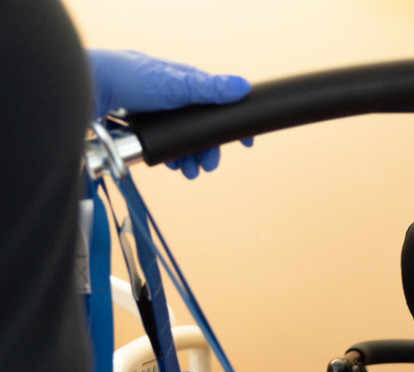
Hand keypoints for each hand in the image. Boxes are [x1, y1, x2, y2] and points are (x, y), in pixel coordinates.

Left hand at [87, 50, 251, 177]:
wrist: (88, 90)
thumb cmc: (128, 77)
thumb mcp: (175, 83)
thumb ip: (208, 88)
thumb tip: (241, 87)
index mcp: (181, 84)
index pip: (215, 106)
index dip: (231, 124)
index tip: (246, 143)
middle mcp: (169, 100)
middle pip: (200, 131)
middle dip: (208, 151)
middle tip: (209, 166)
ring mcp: (155, 117)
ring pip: (183, 144)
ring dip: (190, 160)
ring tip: (189, 172)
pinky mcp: (140, 132)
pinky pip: (164, 150)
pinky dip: (171, 159)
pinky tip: (171, 165)